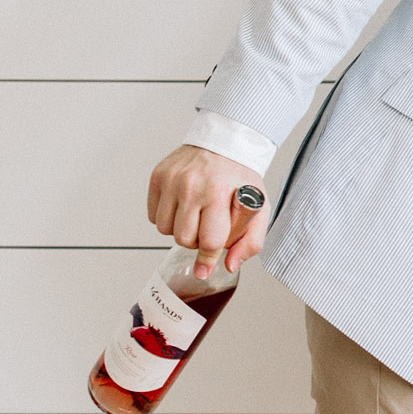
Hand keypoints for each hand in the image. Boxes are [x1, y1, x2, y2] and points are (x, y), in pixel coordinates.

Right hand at [147, 145, 267, 274]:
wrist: (225, 143)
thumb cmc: (240, 177)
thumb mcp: (258, 208)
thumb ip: (250, 241)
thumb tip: (231, 266)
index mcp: (219, 193)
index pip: (209, 240)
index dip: (207, 259)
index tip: (203, 269)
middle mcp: (192, 185)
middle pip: (184, 239)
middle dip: (196, 241)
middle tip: (206, 227)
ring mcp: (172, 180)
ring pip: (165, 229)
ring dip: (179, 230)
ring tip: (194, 216)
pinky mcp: (158, 176)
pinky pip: (154, 215)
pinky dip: (167, 217)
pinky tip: (182, 206)